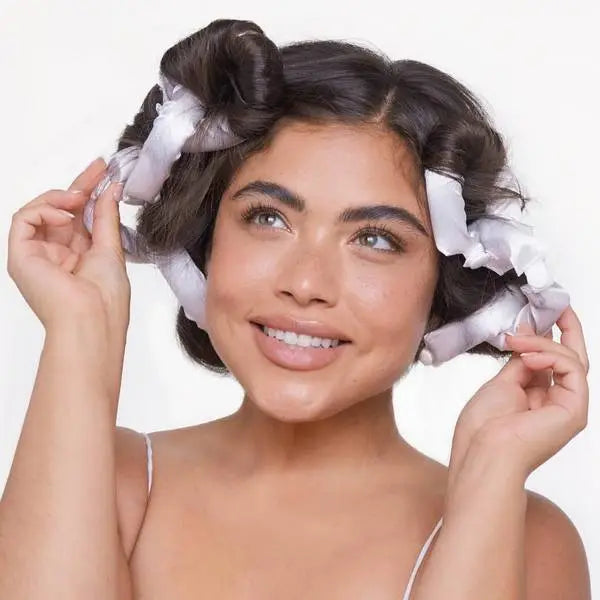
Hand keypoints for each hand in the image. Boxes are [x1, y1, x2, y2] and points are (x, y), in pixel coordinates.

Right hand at [7, 158, 130, 333]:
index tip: (105, 172)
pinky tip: (66, 214)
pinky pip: (24, 219)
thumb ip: (106, 217)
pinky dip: (44, 210)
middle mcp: (56, 254)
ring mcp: (37, 255)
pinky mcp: (20, 255)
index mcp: (80, 256)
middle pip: (60, 210)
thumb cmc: (106, 297)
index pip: (80, 217)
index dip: (91, 192)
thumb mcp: (111, 248)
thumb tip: (110, 190)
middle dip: (79, 186)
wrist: (91, 319)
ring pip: (39, 210)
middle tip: (98, 168)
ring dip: (61, 197)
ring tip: (80, 197)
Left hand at [447, 305, 588, 485]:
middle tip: (555, 306)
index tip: (541, 312)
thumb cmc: (484, 428)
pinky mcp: (575, 410)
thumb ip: (520, 362)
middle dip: (565, 328)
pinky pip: (573, 369)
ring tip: (516, 341)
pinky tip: (528, 356)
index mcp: (538, 396)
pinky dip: (552, 355)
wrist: (483, 453)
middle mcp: (557, 401)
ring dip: (542, 342)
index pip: (552, 359)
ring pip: (571, 358)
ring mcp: (568, 406)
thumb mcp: (502, 384)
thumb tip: (527, 339)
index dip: (550, 334)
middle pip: (571, 357)